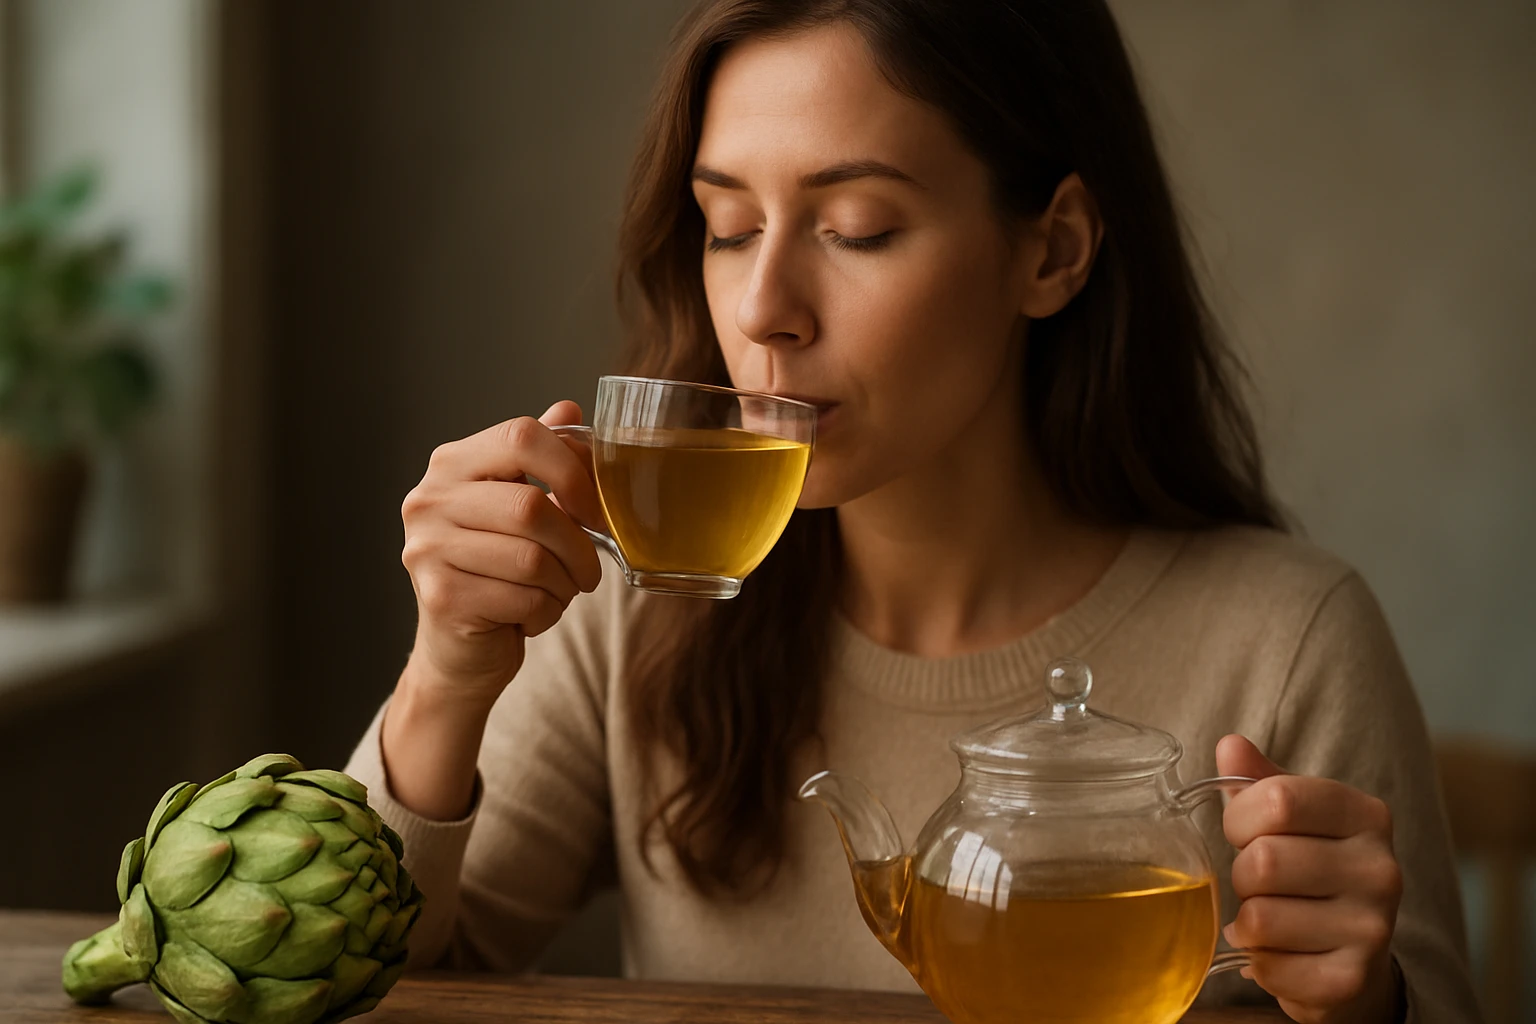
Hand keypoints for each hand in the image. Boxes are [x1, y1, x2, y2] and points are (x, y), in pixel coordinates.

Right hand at [399, 400, 604, 703]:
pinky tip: (531, 614)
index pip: (522, 436)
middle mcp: (428, 500)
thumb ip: (544, 458)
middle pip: (532, 506)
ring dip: (564, 584)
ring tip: (558, 591)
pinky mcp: (440, 597)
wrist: (460, 649)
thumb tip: (568, 410)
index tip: (596, 511)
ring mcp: (426, 549)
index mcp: (451, 464)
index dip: (573, 469)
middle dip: (578, 546)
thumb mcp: (522, 506)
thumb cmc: (500, 569)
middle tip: (589, 570)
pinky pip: (524, 599)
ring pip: (533, 559)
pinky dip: (546, 612)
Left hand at [1218, 735, 1405, 1023]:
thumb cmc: (1310, 870)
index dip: (1239, 818)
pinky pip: (1267, 965)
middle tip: (1257, 885)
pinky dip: (1257, 960)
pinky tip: (1280, 953)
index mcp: (1366, 815)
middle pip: (1264, 861)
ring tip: (1269, 918)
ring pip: (1260, 917)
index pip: (1278, 799)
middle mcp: (1381, 869)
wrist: (1353, 957)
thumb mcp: (1291, 817)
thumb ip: (1259, 780)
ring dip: (1246, 921)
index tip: (1243, 832)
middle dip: (1242, 875)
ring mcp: (1373, 929)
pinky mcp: (1351, 980)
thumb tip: (1230, 745)